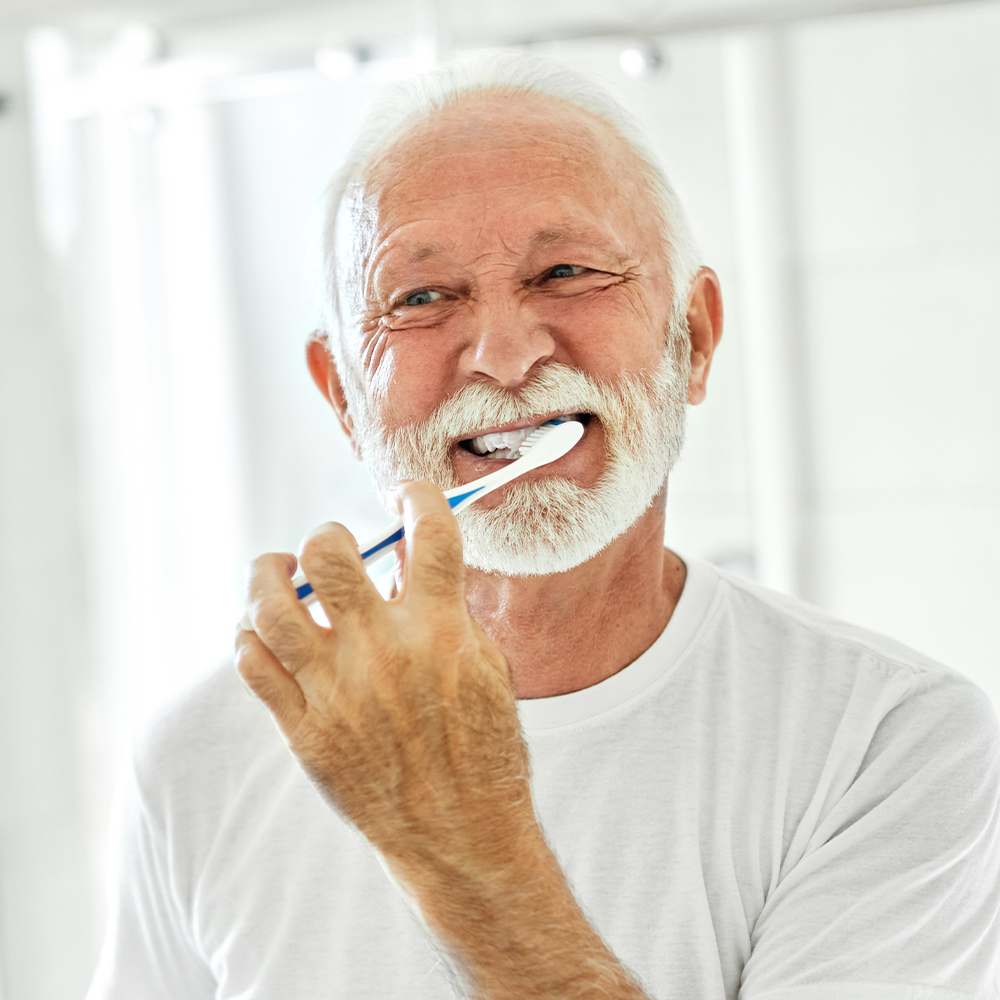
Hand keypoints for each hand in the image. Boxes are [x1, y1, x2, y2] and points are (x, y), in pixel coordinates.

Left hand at [235, 481, 536, 883]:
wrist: (459, 834)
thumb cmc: (483, 750)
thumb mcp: (486, 667)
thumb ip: (448, 609)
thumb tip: (407, 559)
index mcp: (440, 631)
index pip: (427, 532)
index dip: (416, 497)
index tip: (406, 497)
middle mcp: (382, 652)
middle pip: (328, 555)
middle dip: (327, 536)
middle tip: (333, 547)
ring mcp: (335, 691)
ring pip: (270, 604)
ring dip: (268, 573)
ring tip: (279, 570)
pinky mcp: (304, 730)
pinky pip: (252, 664)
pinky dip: (251, 636)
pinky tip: (264, 632)